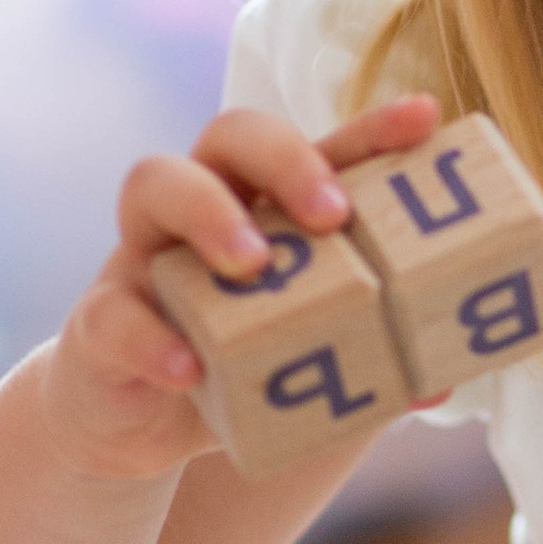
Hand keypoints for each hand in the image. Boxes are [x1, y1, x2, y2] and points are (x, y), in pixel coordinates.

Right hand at [38, 93, 442, 484]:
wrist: (137, 425)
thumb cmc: (235, 367)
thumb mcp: (305, 359)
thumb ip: (367, 362)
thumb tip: (442, 378)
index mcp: (266, 209)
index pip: (320, 149)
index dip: (370, 129)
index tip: (426, 118)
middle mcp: (204, 211)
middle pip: (231, 135)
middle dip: (287, 159)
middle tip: (332, 214)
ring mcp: (144, 256)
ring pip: (155, 185)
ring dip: (210, 215)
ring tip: (252, 264)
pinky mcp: (100, 320)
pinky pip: (113, 311)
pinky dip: (151, 338)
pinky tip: (186, 368)